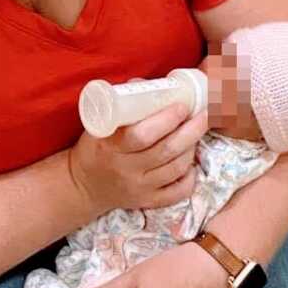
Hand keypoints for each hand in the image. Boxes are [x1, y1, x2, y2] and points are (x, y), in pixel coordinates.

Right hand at [70, 101, 208, 217]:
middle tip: (203, 114)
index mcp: (112, 148)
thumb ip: (125, 105)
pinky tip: (191, 163)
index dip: (166, 120)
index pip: (142, 135)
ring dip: (191, 148)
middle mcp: (127, 170)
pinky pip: (177, 193)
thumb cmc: (96, 147)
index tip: (182, 105)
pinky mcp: (147, 202)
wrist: (84, 186)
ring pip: (175, 169)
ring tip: (197, 131)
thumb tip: (153, 86)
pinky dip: (189, 178)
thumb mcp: (101, 125)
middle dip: (191, 130)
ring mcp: (139, 188)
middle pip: (166, 151)